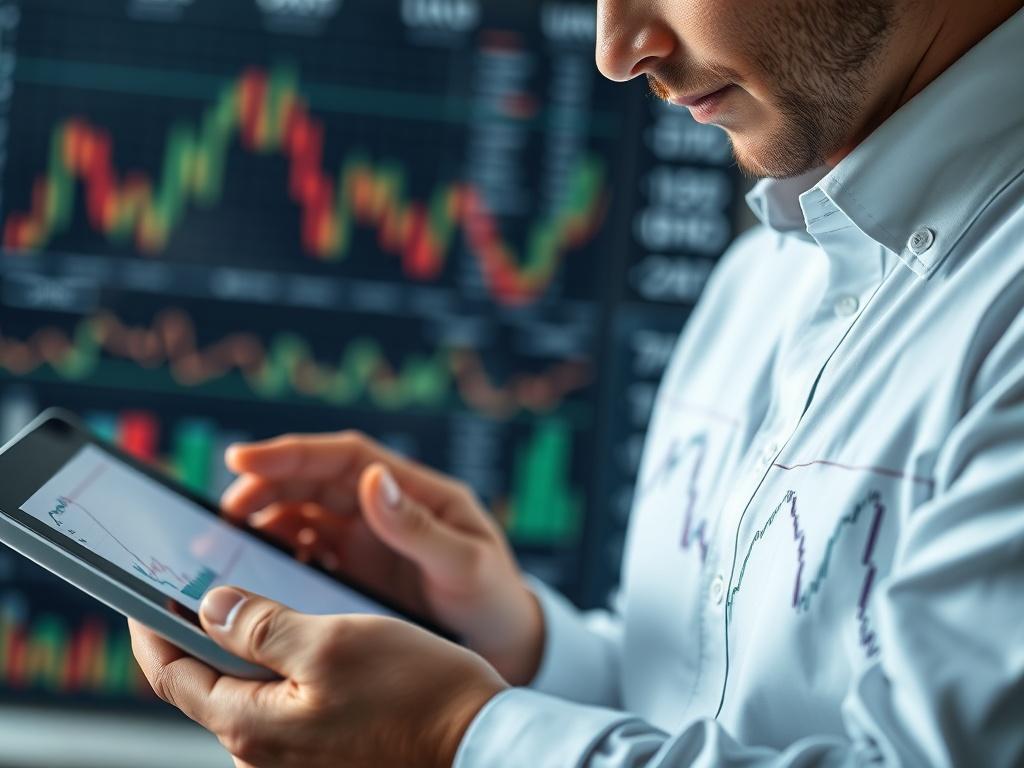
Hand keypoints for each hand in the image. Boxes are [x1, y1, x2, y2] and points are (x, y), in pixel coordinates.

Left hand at [130, 588, 505, 767]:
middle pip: (205, 682)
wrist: (477, 742)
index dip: (150, 627)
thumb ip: (261, 625)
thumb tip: (209, 607)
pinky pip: (280, 700)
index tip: (143, 590)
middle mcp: (262, 750)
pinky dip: (276, 661)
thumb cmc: (414, 694)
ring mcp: (294, 754)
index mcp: (250, 725)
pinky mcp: (324, 747)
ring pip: (245, 688)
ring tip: (254, 596)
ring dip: (241, 642)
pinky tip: (301, 630)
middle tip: (203, 580)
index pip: (170, 675)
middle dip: (197, 630)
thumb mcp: (331, 641)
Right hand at [220, 431, 543, 684]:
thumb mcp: (465, 563)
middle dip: (265, 488)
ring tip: (228, 546)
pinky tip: (257, 575)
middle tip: (223, 516)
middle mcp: (382, 509)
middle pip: (312, 482)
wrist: (504, 646)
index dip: (292, 453)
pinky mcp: (352, 573)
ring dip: (263, 523)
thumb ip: (418, 527)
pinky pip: (305, 554)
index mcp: (412, 491)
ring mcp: (365, 541)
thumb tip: (371, 479)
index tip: (241, 458)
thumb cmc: (494, 598)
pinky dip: (276, 557)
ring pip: (301, 516)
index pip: (345, 457)